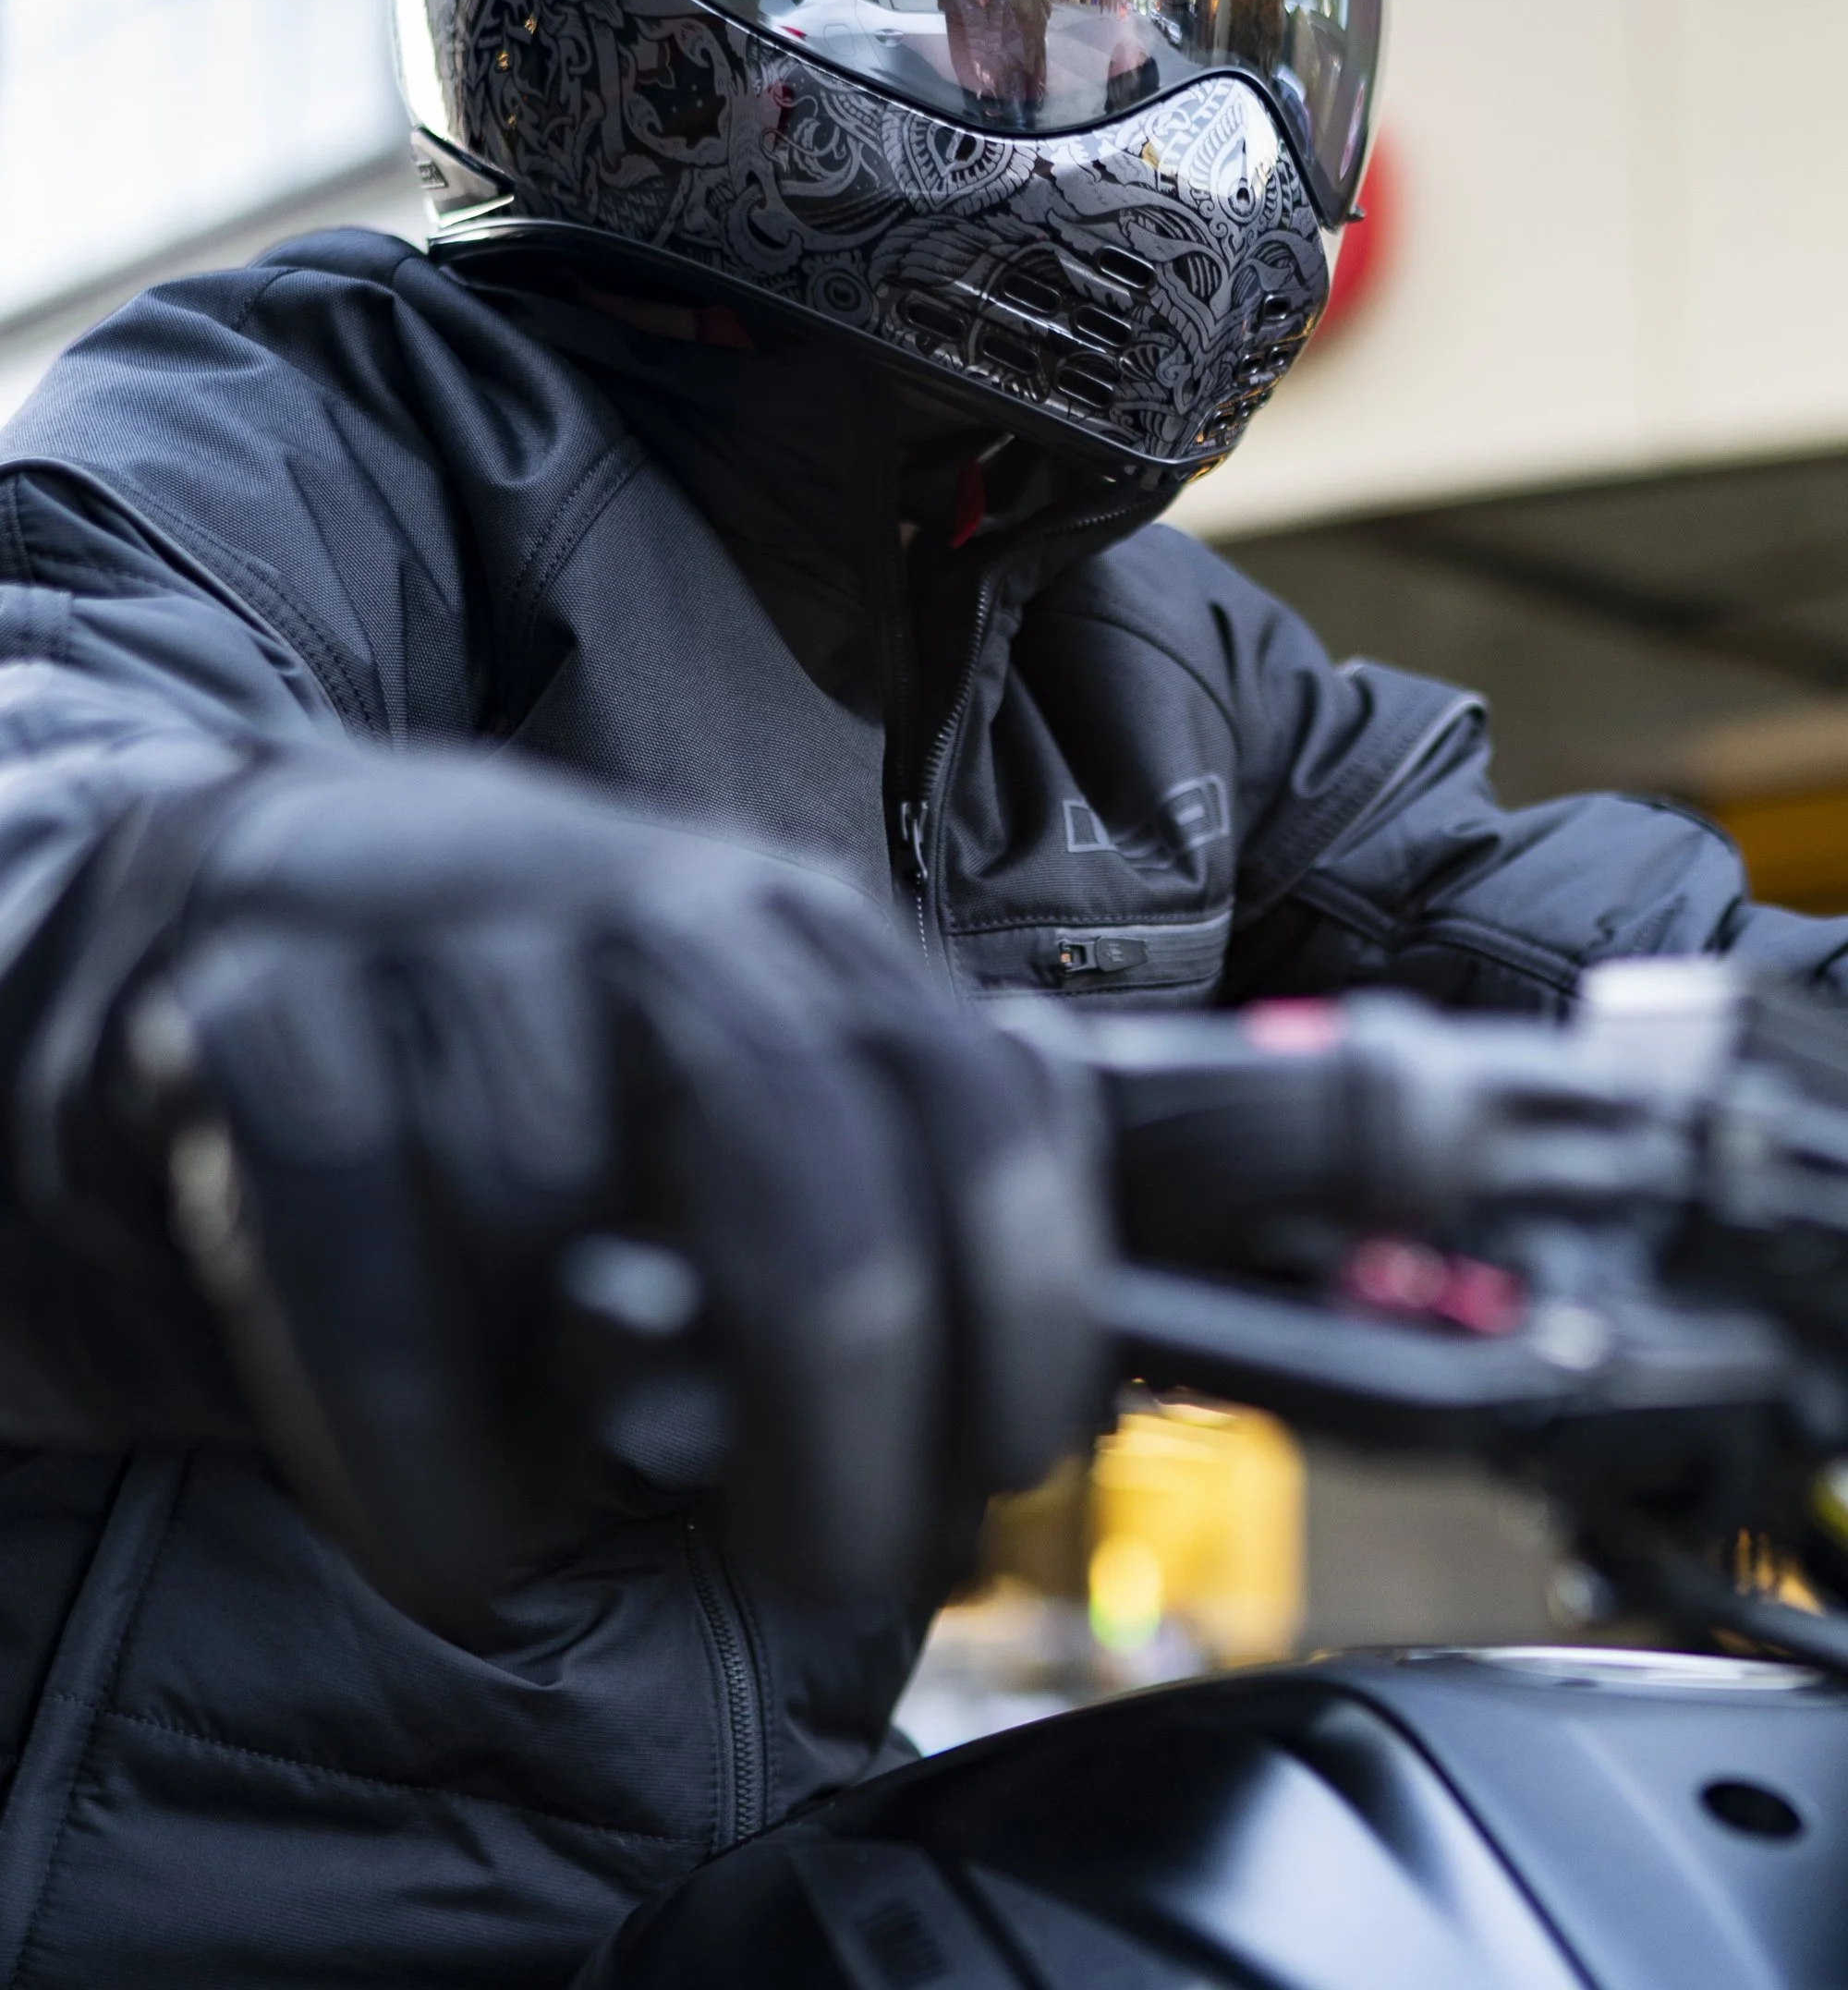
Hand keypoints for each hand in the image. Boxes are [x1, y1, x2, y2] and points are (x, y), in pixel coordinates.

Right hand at [115, 752, 1105, 1627]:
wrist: (258, 900)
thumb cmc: (551, 1068)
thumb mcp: (741, 1096)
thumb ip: (895, 1209)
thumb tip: (1054, 1394)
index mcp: (803, 933)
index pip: (979, 1102)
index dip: (1031, 1304)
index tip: (1011, 1469)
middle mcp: (649, 909)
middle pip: (804, 1156)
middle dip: (848, 1412)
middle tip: (825, 1566)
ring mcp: (449, 942)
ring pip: (552, 1214)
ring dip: (571, 1430)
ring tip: (556, 1482)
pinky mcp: (260, 1011)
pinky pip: (352, 1263)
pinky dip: (407, 1448)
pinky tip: (439, 1531)